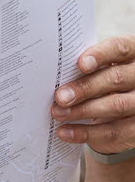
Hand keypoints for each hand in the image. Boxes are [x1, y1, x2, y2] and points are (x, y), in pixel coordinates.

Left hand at [52, 35, 134, 154]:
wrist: (121, 109)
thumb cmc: (102, 79)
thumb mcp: (99, 68)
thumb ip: (85, 68)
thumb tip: (54, 75)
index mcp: (132, 53)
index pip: (119, 48)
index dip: (100, 55)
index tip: (80, 64)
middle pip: (116, 78)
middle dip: (85, 88)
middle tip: (60, 96)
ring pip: (117, 105)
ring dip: (82, 111)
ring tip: (58, 113)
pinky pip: (115, 131)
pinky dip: (87, 133)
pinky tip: (65, 131)